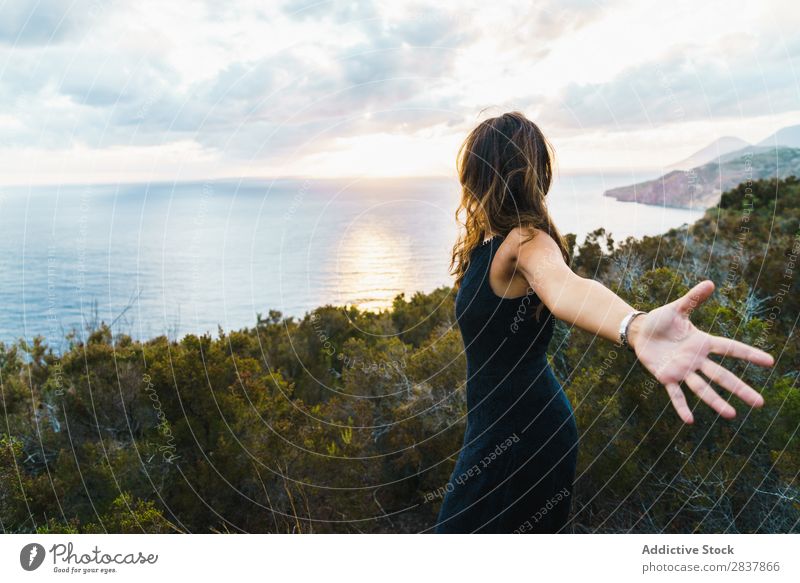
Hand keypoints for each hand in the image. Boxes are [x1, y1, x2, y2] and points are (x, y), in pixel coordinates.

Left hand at [627, 279, 774, 423]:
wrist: (639, 331)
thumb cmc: (660, 320)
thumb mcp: (677, 308)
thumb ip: (693, 298)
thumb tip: (710, 283)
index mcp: (702, 342)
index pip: (730, 349)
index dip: (748, 354)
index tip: (769, 362)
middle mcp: (696, 360)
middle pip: (722, 376)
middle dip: (740, 389)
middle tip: (760, 403)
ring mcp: (682, 370)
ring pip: (702, 388)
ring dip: (716, 401)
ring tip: (731, 415)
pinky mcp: (666, 377)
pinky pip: (675, 394)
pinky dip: (681, 406)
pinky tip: (689, 420)